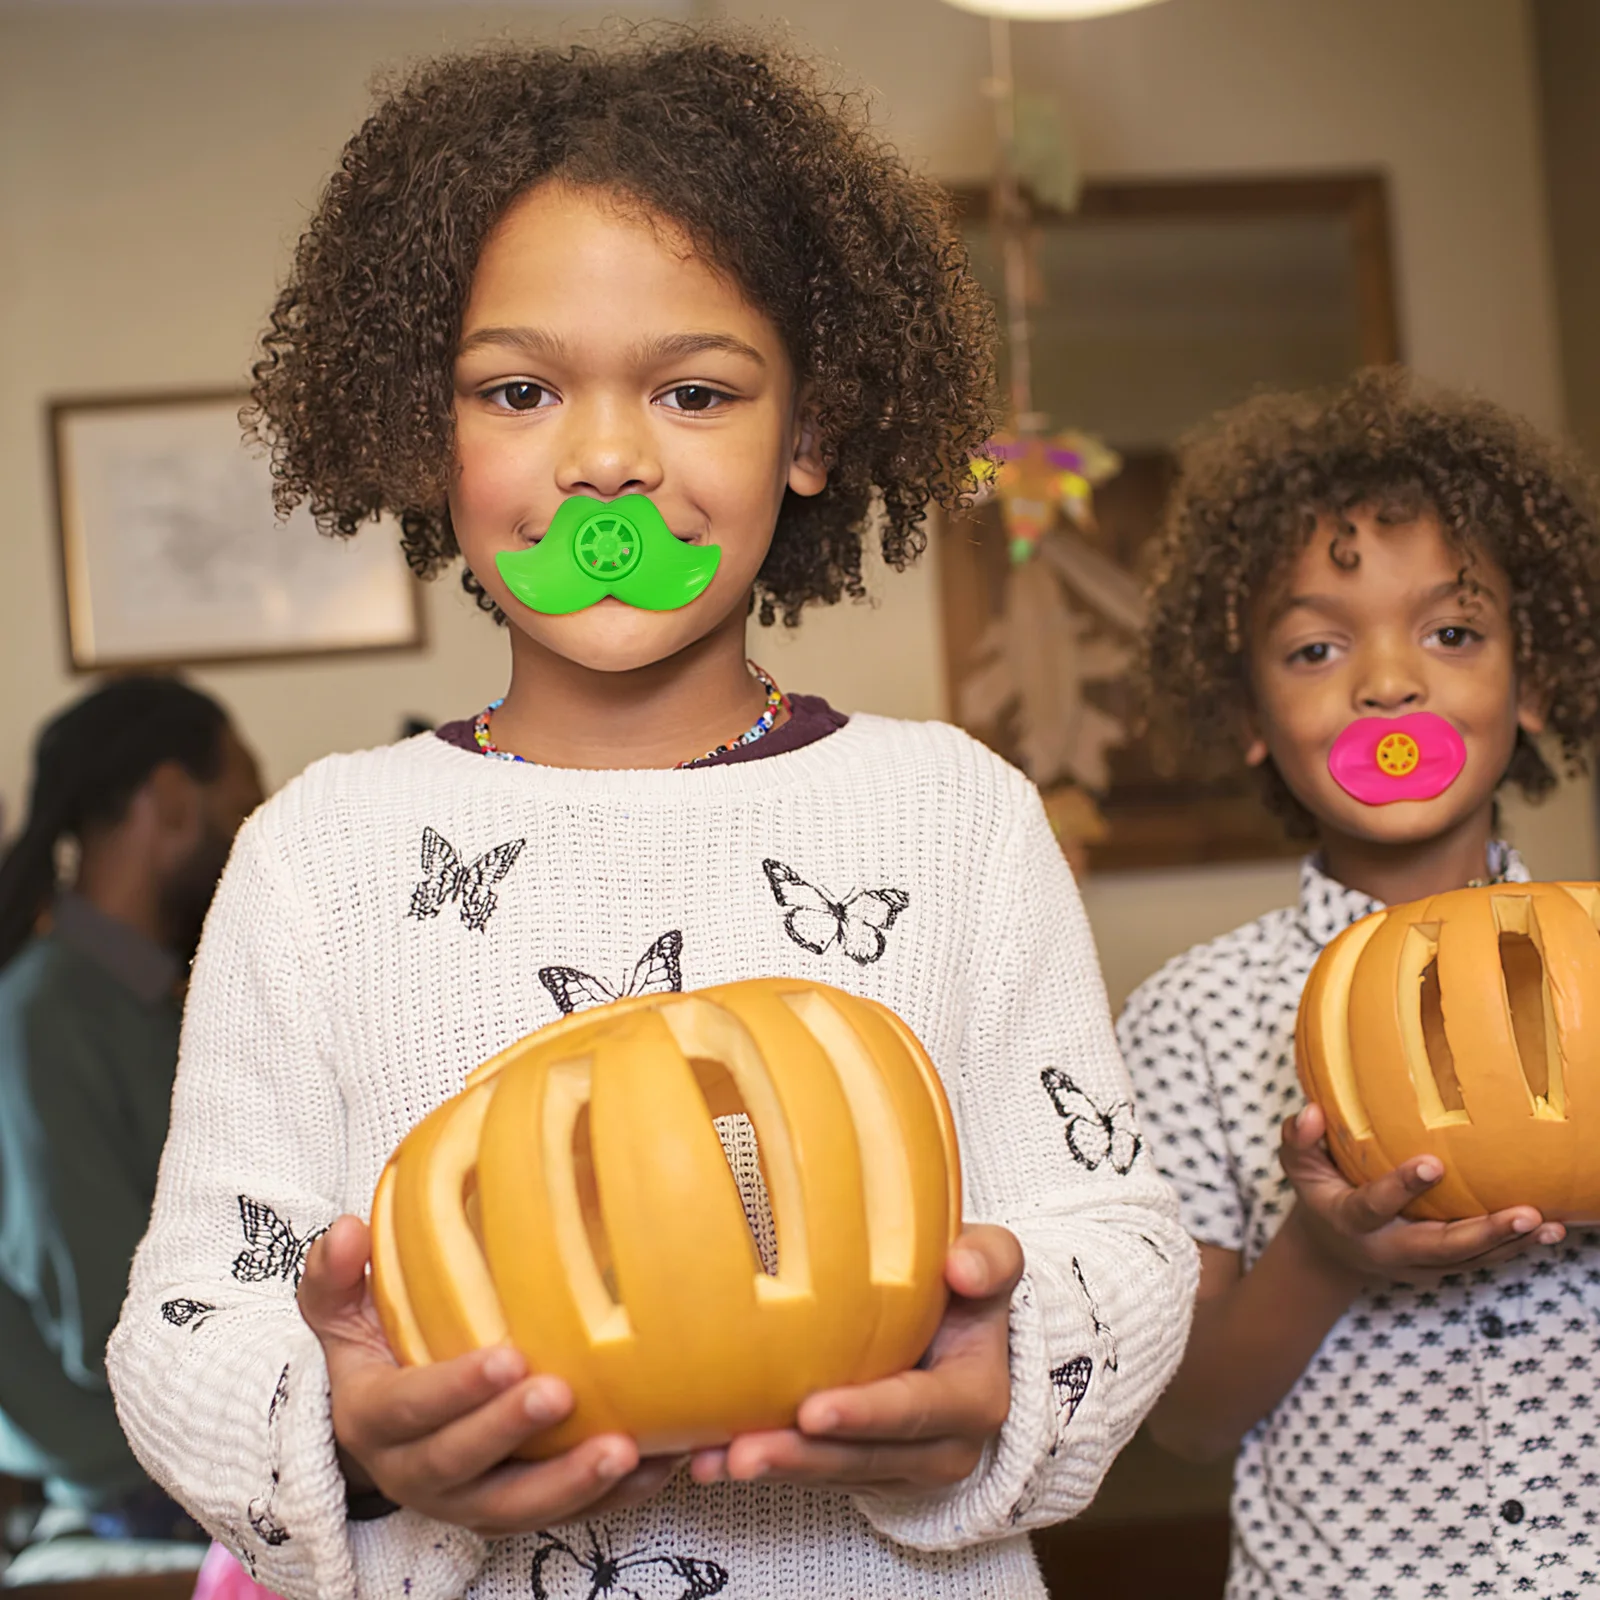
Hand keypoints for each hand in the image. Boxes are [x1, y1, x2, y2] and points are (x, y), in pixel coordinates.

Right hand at [297, 1215, 680, 1534]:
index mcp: (376, 1420)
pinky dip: (611, 1499)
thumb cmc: (376, 1353)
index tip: (507, 1357)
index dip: (456, 1390)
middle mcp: (417, 1473)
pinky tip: (655, 1467)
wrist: (387, 1429)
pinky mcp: (512, 1512)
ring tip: (623, 1450)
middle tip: (561, 1394)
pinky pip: (564, 1517)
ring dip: (571, 1483)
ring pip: (516, 1507)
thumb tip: (348, 1230)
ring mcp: (467, 1501)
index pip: (410, 1410)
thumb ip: (334, 1276)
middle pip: (463, 1465)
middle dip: (512, 1432)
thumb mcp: (341, 1315)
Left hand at [687, 1224, 1023, 1495]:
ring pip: (832, 1474)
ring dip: (774, 1467)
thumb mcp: (994, 1261)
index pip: (916, 1410)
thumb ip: (990, 1259)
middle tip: (744, 1451)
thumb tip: (961, 1267)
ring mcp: (900, 1467)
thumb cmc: (968, 1288)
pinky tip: (709, 1459)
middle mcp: (942, 1446)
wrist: (969, 1329)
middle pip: (864, 1457)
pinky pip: (814, 1473)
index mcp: (973, 1397)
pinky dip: (766, 1463)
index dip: (866, 1414)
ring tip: (715, 1459)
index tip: (813, 1411)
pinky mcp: (864, 1469)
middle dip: (803, 1457)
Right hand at [1280, 1105, 1564, 1286]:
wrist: (1333, 1249)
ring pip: (1469, 1259)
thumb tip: (1312, 1112)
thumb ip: (1299, 1139)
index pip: (1375, 1206)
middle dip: (1484, 1233)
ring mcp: (1419, 1264)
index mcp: (1350, 1220)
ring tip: (1550, 1225)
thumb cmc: (1319, 1192)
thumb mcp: (1298, 1166)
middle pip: (1440, 1247)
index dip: (1401, 1187)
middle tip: (1525, 1215)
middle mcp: (1388, 1249)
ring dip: (1512, 1244)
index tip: (1432, 1163)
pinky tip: (1551, 1231)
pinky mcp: (1441, 1268)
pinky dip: (1516, 1248)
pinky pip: (1482, 1260)